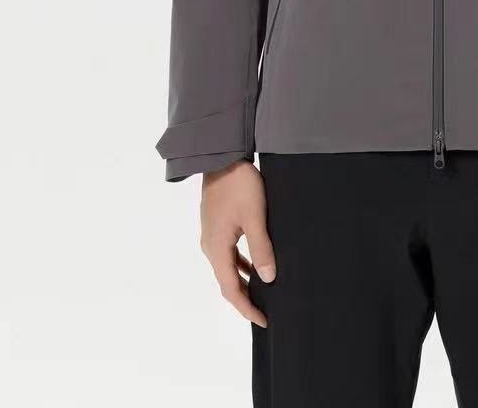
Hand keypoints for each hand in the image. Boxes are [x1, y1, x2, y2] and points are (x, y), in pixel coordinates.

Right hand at [199, 160, 275, 327]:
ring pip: (227, 268)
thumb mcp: (255, 216)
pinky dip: (240, 265)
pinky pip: (228, 254)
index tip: (264, 320)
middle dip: (245, 299)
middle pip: (226, 281)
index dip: (246, 308)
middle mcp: (209, 246)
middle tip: (265, 312)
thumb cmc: (239, 185)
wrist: (222, 157)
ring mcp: (211, 236)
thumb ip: (261, 248)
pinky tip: (254, 265)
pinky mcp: (216, 226)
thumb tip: (268, 279)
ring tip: (262, 293)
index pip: (230, 289)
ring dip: (243, 282)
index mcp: (216, 248)